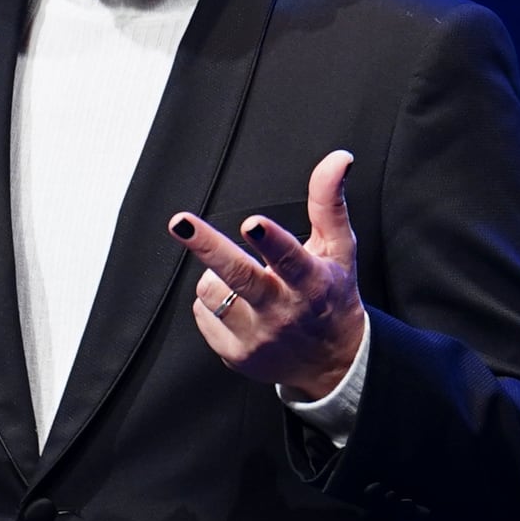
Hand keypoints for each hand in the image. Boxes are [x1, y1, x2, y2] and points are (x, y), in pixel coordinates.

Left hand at [168, 149, 364, 398]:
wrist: (331, 362)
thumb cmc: (332, 295)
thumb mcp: (339, 250)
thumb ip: (330, 203)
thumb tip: (339, 158)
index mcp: (311, 283)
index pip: (290, 259)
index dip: (271, 241)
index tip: (253, 223)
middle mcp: (283, 312)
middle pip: (239, 277)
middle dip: (208, 246)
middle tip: (180, 221)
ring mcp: (257, 337)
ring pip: (211, 290)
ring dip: (218, 277)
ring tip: (243, 282)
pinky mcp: (235, 355)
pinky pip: (203, 313)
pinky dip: (212, 302)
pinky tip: (238, 307)